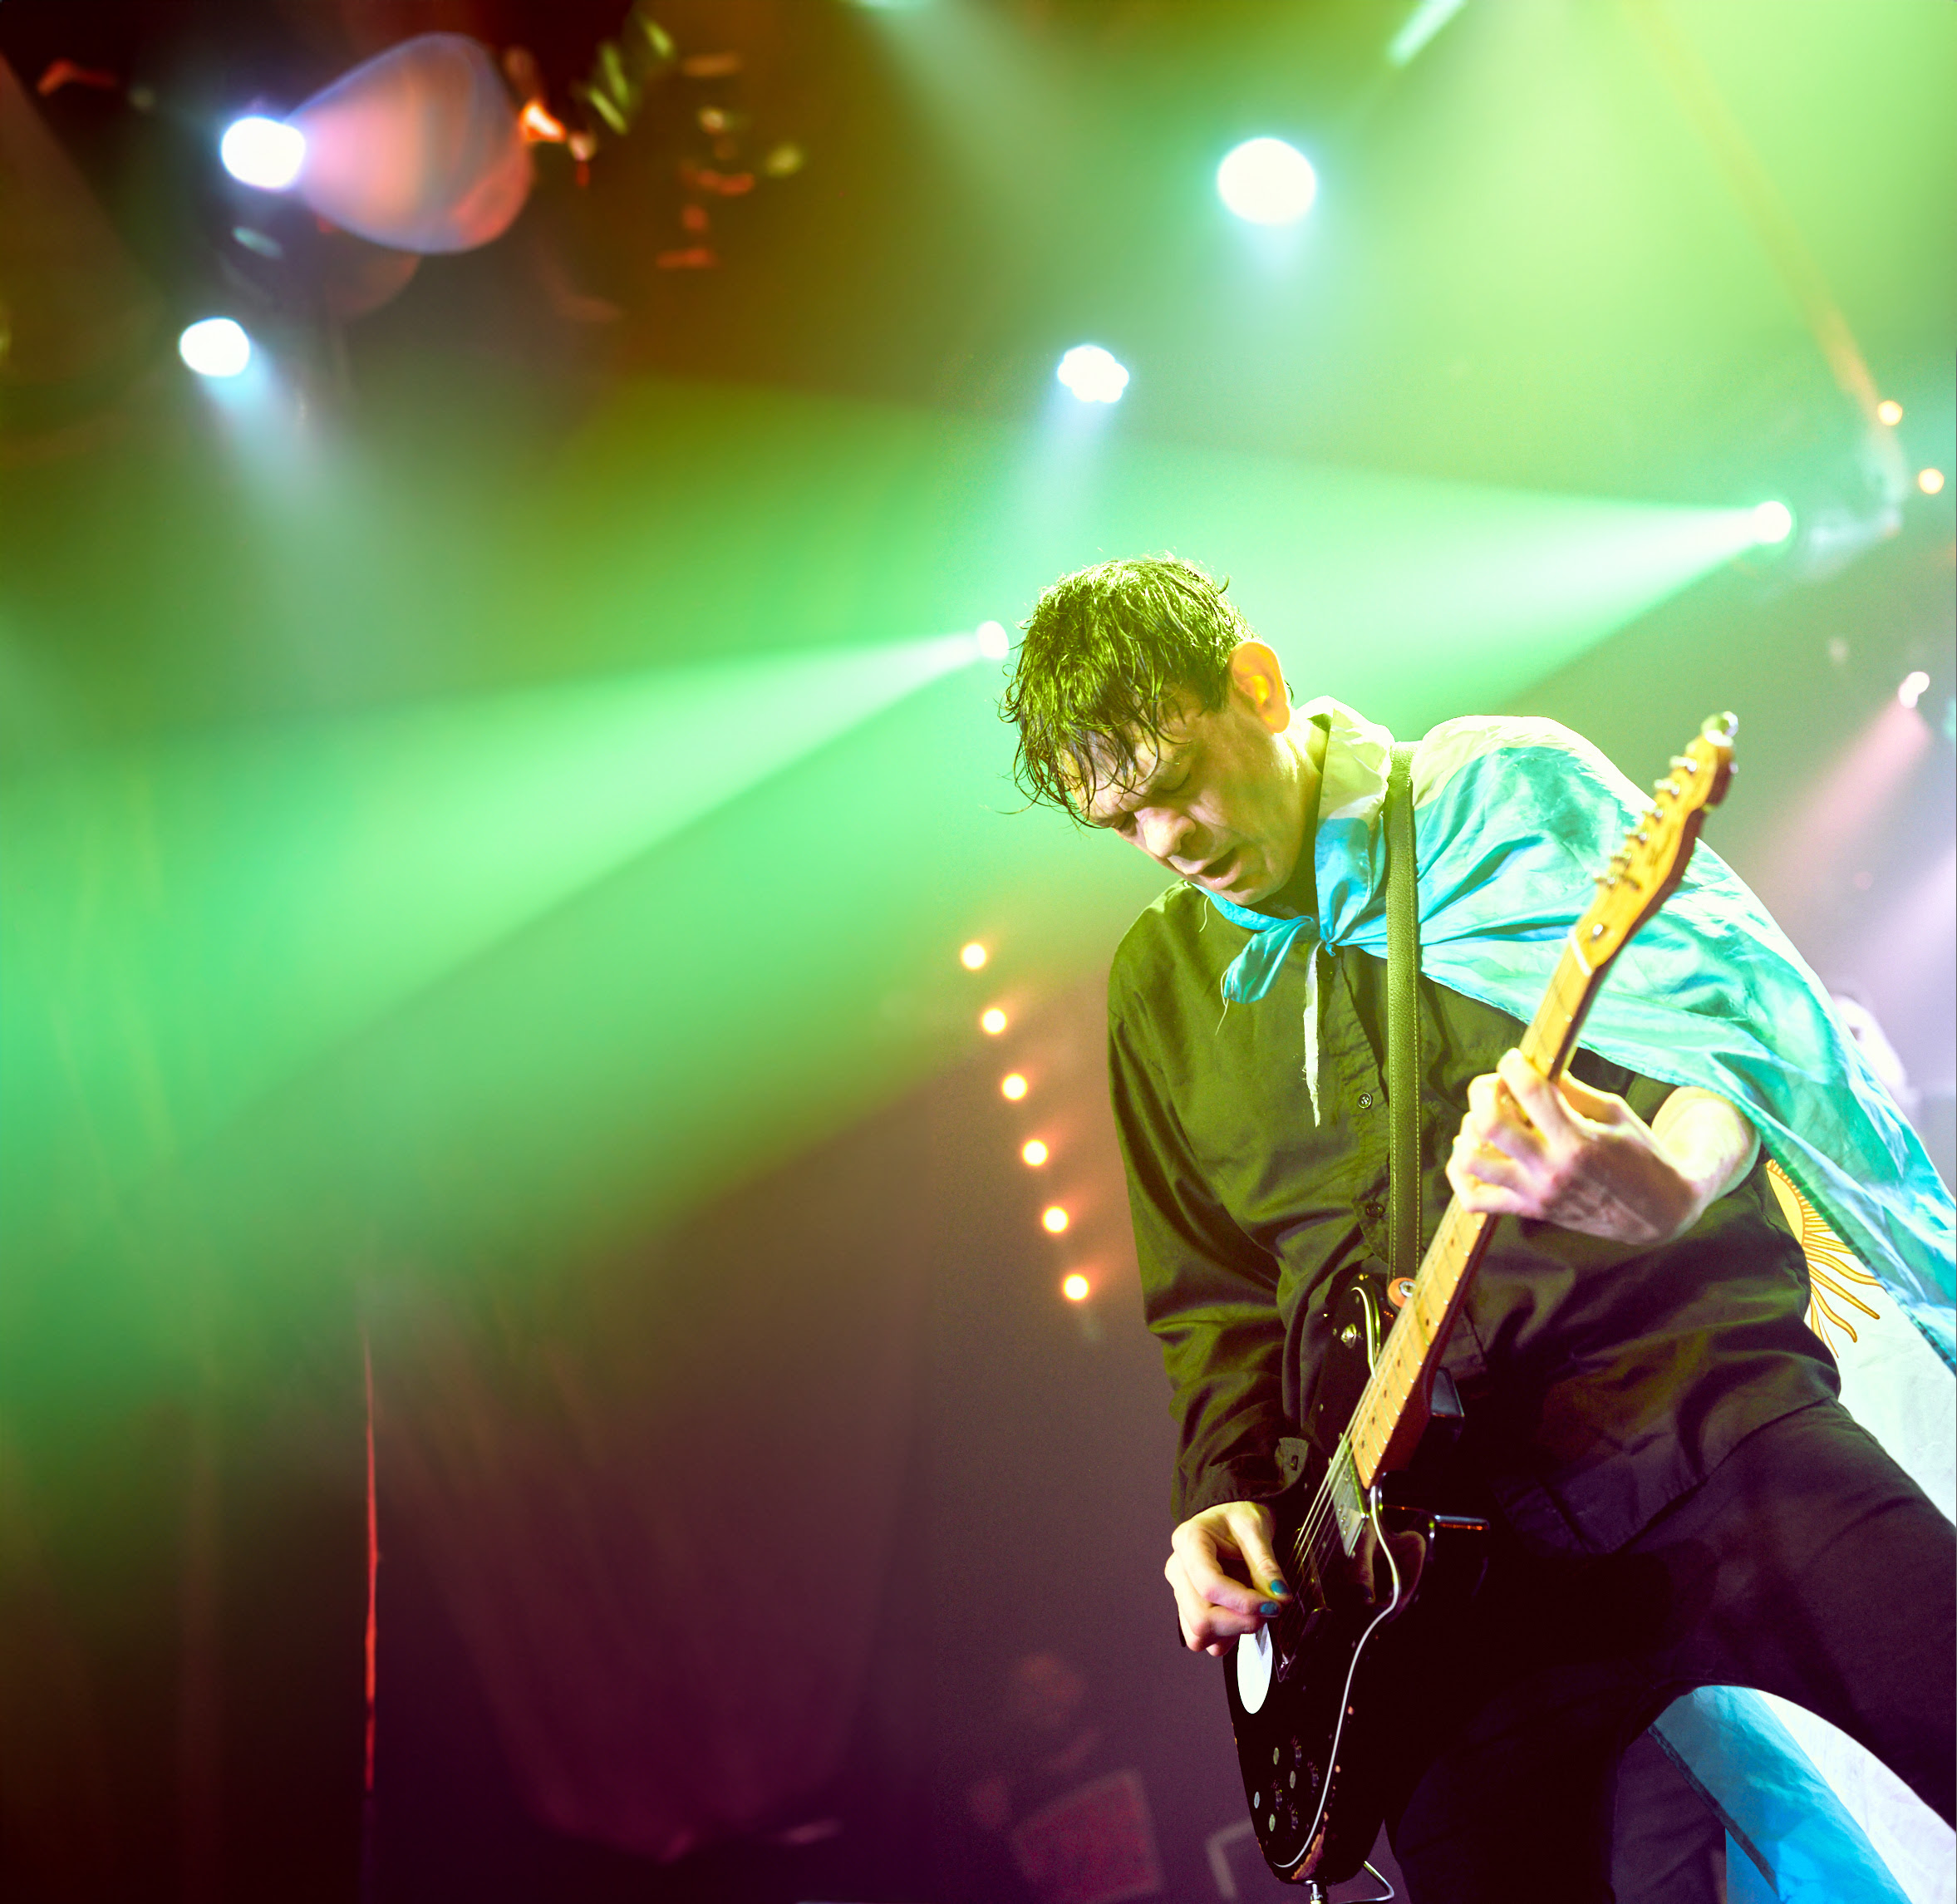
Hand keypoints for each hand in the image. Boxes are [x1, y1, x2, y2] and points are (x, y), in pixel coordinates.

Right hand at [1165, 1501, 1292, 1655]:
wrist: (1229, 1513)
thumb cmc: (1238, 1514)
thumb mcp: (1256, 1528)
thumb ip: (1266, 1564)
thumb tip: (1279, 1597)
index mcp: (1189, 1541)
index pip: (1209, 1585)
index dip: (1243, 1603)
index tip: (1272, 1606)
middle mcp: (1178, 1568)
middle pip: (1201, 1617)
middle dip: (1240, 1622)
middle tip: (1269, 1611)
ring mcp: (1180, 1590)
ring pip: (1197, 1634)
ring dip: (1231, 1632)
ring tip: (1253, 1613)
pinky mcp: (1187, 1606)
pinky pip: (1199, 1638)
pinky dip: (1224, 1637)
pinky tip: (1240, 1617)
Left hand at [1447, 1052, 1757, 1245]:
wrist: (1659, 1212)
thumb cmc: (1641, 1154)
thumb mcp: (1615, 1113)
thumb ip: (1571, 1091)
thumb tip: (1535, 1067)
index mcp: (1578, 1140)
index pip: (1529, 1090)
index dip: (1512, 1066)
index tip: (1514, 1059)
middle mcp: (1552, 1169)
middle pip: (1490, 1123)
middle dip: (1482, 1091)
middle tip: (1494, 1085)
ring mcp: (1537, 1194)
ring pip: (1473, 1160)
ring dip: (1469, 1130)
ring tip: (1484, 1120)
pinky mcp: (1530, 1211)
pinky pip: (1474, 1200)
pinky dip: (1459, 1174)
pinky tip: (1469, 1152)